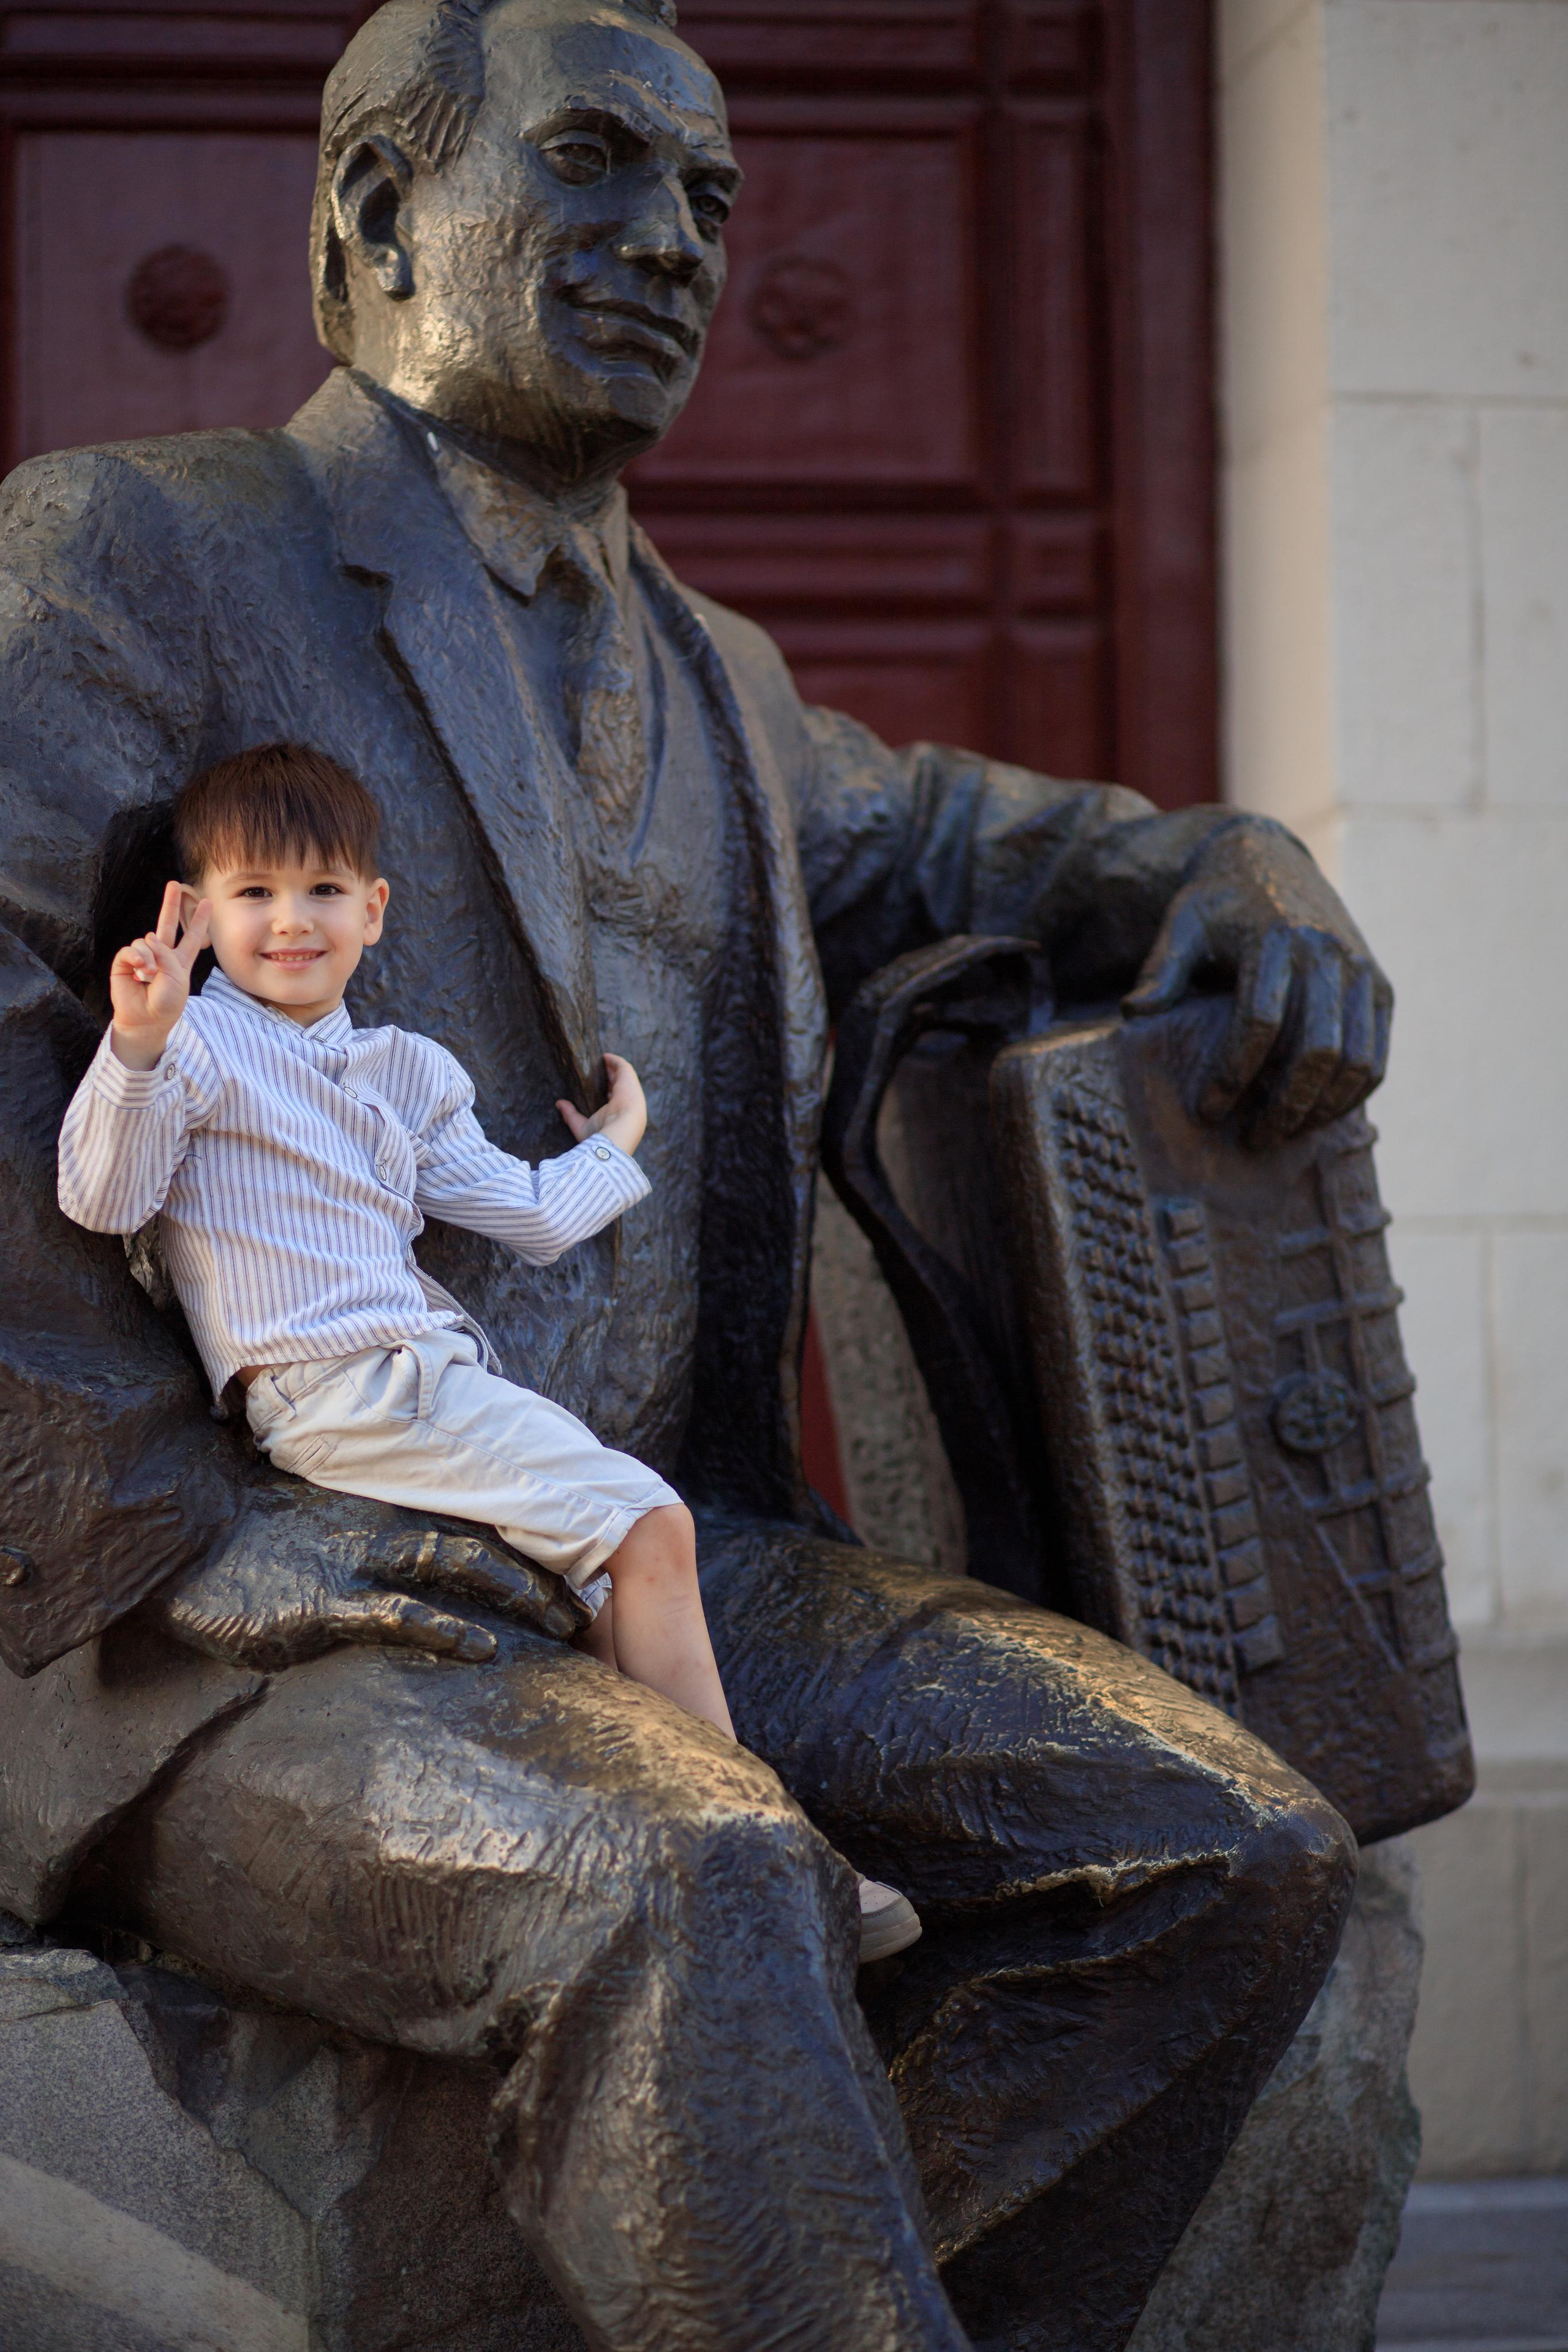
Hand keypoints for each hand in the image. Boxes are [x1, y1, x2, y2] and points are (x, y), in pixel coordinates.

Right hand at [109, 879, 210, 1070]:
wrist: (147, 1020)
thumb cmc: (167, 1003)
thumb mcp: (177, 978)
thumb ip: (167, 954)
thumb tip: (148, 938)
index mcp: (179, 960)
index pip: (192, 937)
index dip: (200, 920)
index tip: (208, 902)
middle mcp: (161, 955)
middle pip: (167, 924)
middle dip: (170, 904)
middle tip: (174, 884)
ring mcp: (143, 957)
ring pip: (146, 940)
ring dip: (149, 958)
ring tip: (149, 975)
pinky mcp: (124, 962)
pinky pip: (130, 949)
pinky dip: (136, 958)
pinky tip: (139, 971)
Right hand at [141, 1483, 586, 1670]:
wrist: (190, 1534)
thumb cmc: (260, 1535)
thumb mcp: (334, 1522)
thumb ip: (385, 1531)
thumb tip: (429, 1564)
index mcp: (391, 1507)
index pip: (480, 1521)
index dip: (533, 1547)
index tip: (579, 1575)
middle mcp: (387, 1524)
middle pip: (488, 1541)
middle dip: (545, 1575)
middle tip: (592, 1611)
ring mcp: (360, 1558)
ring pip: (461, 1566)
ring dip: (519, 1594)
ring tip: (564, 1624)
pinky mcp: (329, 1600)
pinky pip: (401, 1612)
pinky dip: (448, 1628)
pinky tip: (484, 1647)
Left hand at [556, 1052, 646, 1156]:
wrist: (620, 1130)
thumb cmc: (603, 1133)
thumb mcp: (582, 1126)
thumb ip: (571, 1115)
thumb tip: (559, 1103)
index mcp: (619, 1115)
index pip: (613, 1100)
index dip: (606, 1092)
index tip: (595, 1086)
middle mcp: (626, 1102)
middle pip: (617, 1086)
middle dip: (608, 1077)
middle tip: (596, 1070)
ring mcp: (629, 1090)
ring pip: (622, 1075)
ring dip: (612, 1067)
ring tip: (601, 1060)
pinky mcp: (629, 1079)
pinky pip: (623, 1066)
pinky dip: (615, 1060)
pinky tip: (605, 1056)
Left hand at [1122, 823, 1391, 1143]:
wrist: (1274, 862)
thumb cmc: (1218, 902)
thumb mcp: (1183, 922)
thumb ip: (1162, 968)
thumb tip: (1133, 1014)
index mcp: (1276, 938)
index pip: (1259, 1021)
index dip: (1232, 1074)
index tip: (1207, 1110)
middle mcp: (1328, 954)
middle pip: (1315, 1049)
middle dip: (1284, 1105)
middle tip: (1252, 1139)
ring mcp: (1361, 972)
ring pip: (1356, 1059)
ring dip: (1321, 1108)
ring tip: (1282, 1135)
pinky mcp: (1380, 988)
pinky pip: (1377, 1054)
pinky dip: (1352, 1094)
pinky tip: (1317, 1116)